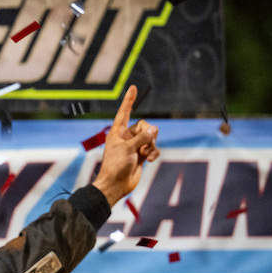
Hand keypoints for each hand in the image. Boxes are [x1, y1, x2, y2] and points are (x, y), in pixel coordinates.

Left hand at [92, 85, 159, 206]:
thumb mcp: (128, 148)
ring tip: (143, 156)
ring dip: (150, 146)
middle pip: (144, 126)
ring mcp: (134, 146)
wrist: (116, 185)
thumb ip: (142, 137)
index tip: (133, 87)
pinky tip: (148, 160)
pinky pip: (153, 148)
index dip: (129, 100)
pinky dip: (153, 153)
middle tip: (142, 147)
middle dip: (147, 135)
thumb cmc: (116, 166)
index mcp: (117, 132)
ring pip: (150, 138)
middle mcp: (126, 137)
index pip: (124, 112)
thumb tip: (155, 130)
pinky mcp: (141, 155)